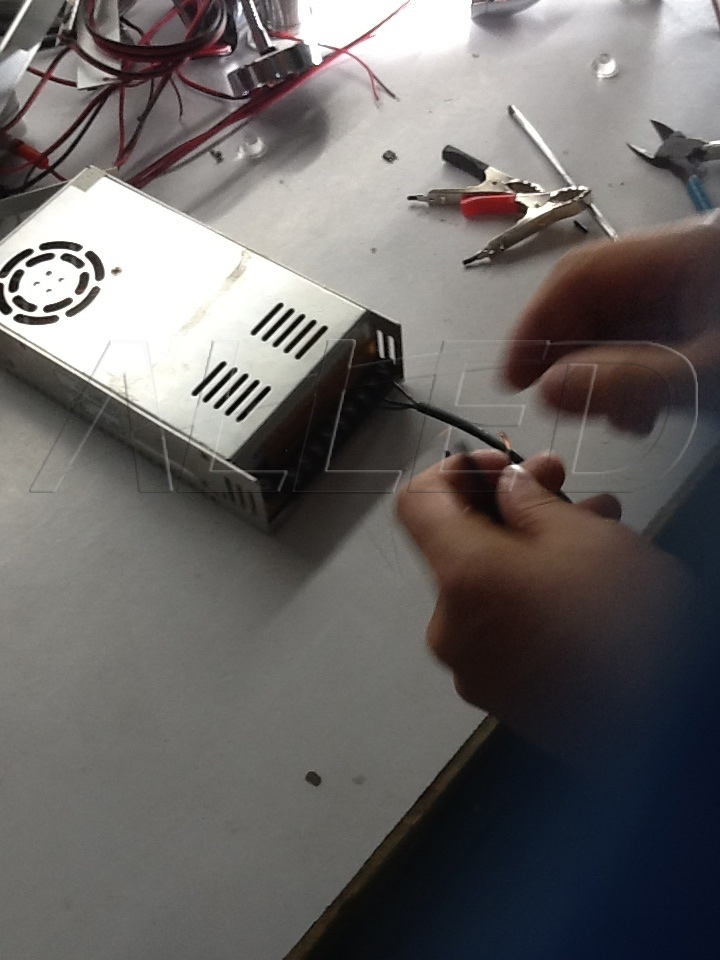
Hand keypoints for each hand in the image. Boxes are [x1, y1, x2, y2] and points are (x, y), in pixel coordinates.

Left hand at [396, 451, 689, 768]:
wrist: (662, 727)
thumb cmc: (628, 632)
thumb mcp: (585, 536)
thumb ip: (531, 498)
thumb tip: (509, 484)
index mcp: (460, 578)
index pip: (416, 502)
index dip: (452, 471)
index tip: (497, 465)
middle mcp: (451, 627)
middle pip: (458, 544)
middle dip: (509, 505)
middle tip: (559, 482)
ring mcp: (473, 667)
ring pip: (489, 585)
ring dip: (531, 546)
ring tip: (594, 524)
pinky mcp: (501, 694)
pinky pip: (502, 627)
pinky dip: (531, 593)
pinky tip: (585, 580)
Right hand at [503, 219, 719, 433]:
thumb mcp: (706, 371)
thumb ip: (632, 381)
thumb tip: (549, 390)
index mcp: (683, 250)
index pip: (581, 274)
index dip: (537, 324)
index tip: (512, 377)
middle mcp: (679, 263)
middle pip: (596, 302)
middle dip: (569, 359)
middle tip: (553, 403)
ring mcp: (690, 294)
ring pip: (617, 329)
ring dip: (601, 376)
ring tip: (610, 415)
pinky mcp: (699, 323)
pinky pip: (645, 344)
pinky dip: (631, 380)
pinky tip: (639, 411)